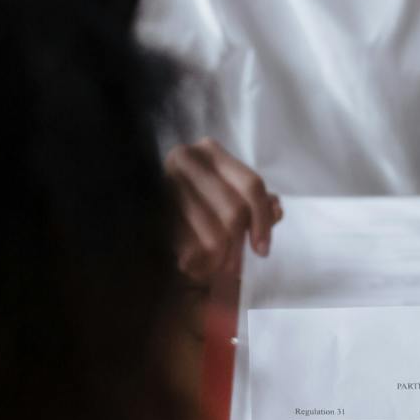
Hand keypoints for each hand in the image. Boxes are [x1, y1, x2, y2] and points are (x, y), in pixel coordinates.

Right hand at [163, 138, 281, 280]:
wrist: (142, 218)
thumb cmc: (197, 209)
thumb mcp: (231, 201)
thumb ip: (258, 205)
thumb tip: (276, 208)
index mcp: (208, 151)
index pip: (252, 186)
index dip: (262, 221)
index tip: (263, 250)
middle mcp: (184, 159)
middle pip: (234, 213)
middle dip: (239, 246)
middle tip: (236, 266)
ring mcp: (164, 183)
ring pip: (215, 236)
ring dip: (220, 260)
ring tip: (216, 267)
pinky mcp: (150, 214)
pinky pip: (189, 249)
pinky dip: (198, 265)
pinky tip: (196, 267)